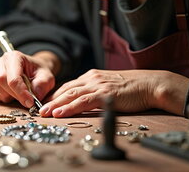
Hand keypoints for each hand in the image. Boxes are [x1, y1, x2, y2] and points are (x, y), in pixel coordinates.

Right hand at [0, 50, 57, 107]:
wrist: (33, 71)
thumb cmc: (39, 72)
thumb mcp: (47, 77)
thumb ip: (42, 85)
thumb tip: (35, 96)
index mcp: (14, 56)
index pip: (13, 77)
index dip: (21, 92)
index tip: (30, 103)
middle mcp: (1, 61)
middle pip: (2, 82)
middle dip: (15, 94)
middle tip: (27, 100)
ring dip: (10, 96)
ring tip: (21, 94)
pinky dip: (4, 97)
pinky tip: (13, 94)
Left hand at [39, 69, 188, 117]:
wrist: (150, 84)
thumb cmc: (133, 88)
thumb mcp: (110, 86)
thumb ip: (96, 91)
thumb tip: (85, 101)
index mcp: (92, 76)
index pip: (69, 86)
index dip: (56, 95)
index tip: (45, 103)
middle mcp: (92, 78)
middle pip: (66, 89)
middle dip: (51, 100)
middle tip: (38, 109)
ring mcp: (98, 85)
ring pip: (71, 94)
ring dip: (55, 105)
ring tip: (43, 113)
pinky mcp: (105, 94)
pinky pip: (83, 101)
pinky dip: (69, 107)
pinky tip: (59, 112)